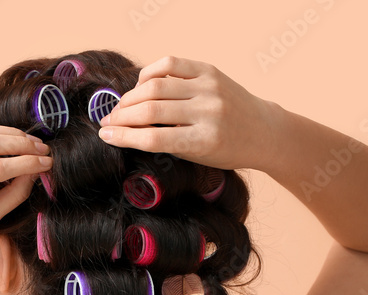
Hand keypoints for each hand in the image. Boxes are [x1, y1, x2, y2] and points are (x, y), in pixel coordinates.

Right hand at [97, 56, 280, 171]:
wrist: (262, 131)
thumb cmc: (226, 150)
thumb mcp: (197, 157)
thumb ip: (166, 142)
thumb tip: (125, 126)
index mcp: (204, 141)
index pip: (154, 139)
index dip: (124, 137)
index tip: (105, 135)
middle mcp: (208, 112)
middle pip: (151, 111)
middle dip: (122, 116)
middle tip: (108, 121)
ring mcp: (209, 88)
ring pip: (156, 85)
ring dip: (131, 96)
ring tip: (121, 107)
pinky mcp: (210, 70)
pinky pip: (170, 63)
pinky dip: (149, 73)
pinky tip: (141, 85)